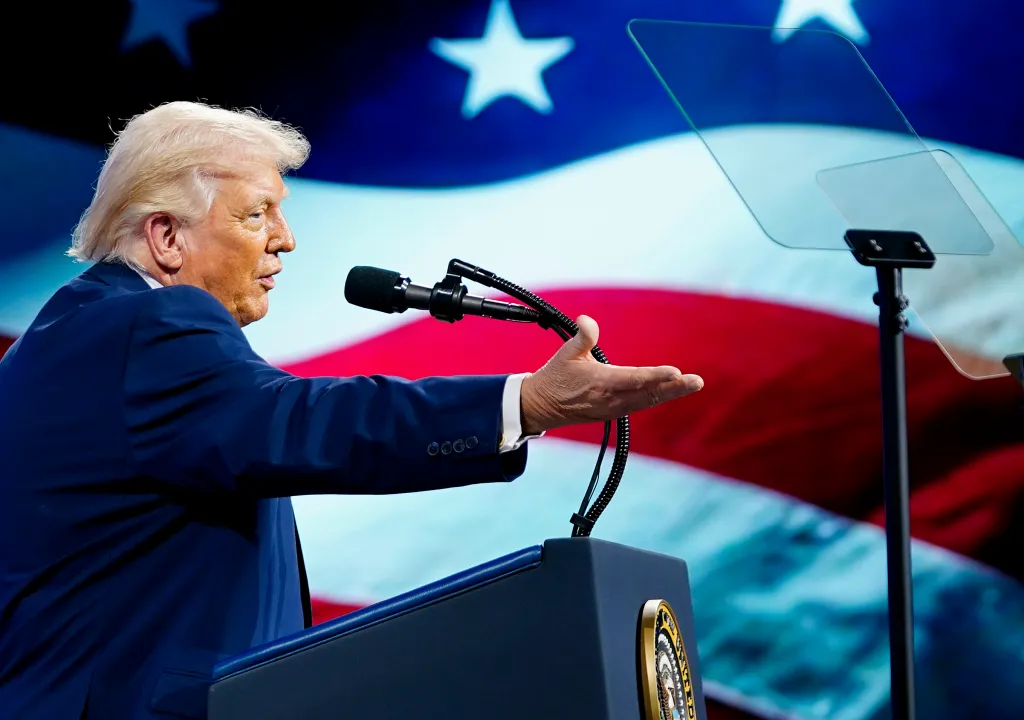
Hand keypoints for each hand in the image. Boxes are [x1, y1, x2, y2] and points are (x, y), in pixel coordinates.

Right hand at [519, 315, 702, 434]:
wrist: (543, 406)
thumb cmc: (555, 376)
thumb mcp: (565, 353)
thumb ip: (581, 337)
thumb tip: (587, 320)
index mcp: (600, 383)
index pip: (634, 379)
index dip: (656, 376)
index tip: (675, 372)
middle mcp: (611, 399)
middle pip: (649, 394)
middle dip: (674, 388)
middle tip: (697, 381)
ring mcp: (614, 408)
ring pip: (648, 400)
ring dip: (671, 392)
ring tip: (693, 384)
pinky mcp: (615, 412)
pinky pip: (642, 403)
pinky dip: (658, 396)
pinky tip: (673, 389)